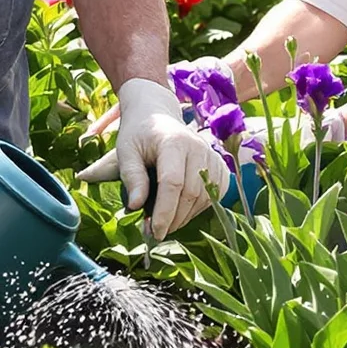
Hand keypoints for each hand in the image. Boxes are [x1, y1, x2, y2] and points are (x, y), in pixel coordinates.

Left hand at [77, 76, 229, 238]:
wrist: (157, 115)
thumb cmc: (139, 135)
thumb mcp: (126, 151)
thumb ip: (131, 177)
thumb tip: (135, 206)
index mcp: (174, 141)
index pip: (172, 182)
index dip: (164, 211)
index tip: (153, 232)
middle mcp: (199, 148)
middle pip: (191, 194)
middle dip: (173, 219)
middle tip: (154, 232)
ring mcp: (212, 156)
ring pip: (204, 198)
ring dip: (184, 216)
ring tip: (164, 221)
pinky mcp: (220, 166)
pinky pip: (214, 196)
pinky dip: (197, 209)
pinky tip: (180, 209)